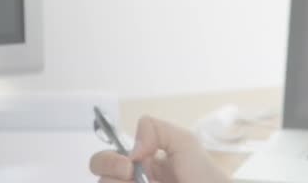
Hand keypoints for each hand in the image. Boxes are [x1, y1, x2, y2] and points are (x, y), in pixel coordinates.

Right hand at [90, 115, 230, 182]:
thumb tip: (131, 151)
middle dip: (108, 171)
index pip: (105, 162)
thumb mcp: (184, 142)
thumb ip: (156, 129)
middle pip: (101, 180)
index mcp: (140, 167)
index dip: (107, 161)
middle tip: (130, 174)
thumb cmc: (205, 176)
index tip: (128, 164)